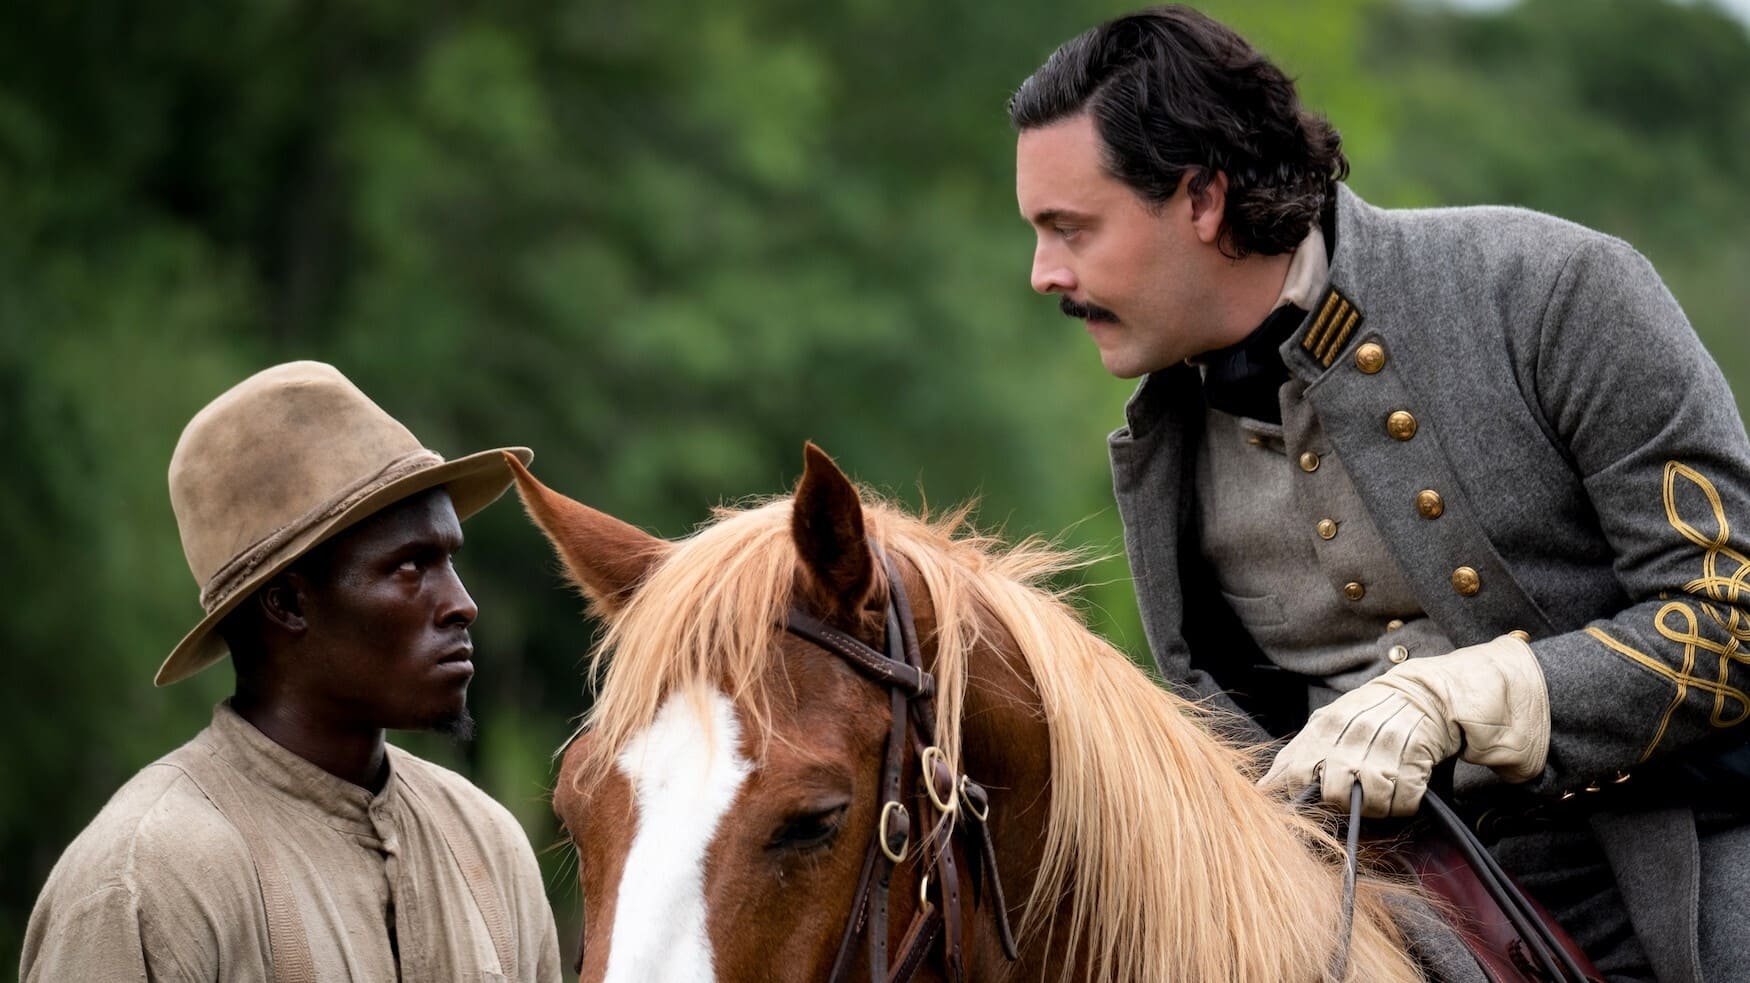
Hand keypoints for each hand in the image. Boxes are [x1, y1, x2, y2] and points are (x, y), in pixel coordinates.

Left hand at [1260, 635, 1548, 816]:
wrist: (1424, 695)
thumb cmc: (1368, 713)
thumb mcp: (1328, 723)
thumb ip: (1297, 754)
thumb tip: (1263, 788)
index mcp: (1328, 725)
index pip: (1298, 771)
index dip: (1297, 794)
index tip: (1301, 804)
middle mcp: (1355, 735)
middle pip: (1334, 791)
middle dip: (1338, 802)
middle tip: (1348, 796)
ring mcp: (1388, 748)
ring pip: (1370, 800)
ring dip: (1373, 807)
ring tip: (1376, 795)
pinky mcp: (1418, 760)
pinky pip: (1403, 801)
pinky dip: (1400, 805)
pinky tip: (1399, 793)